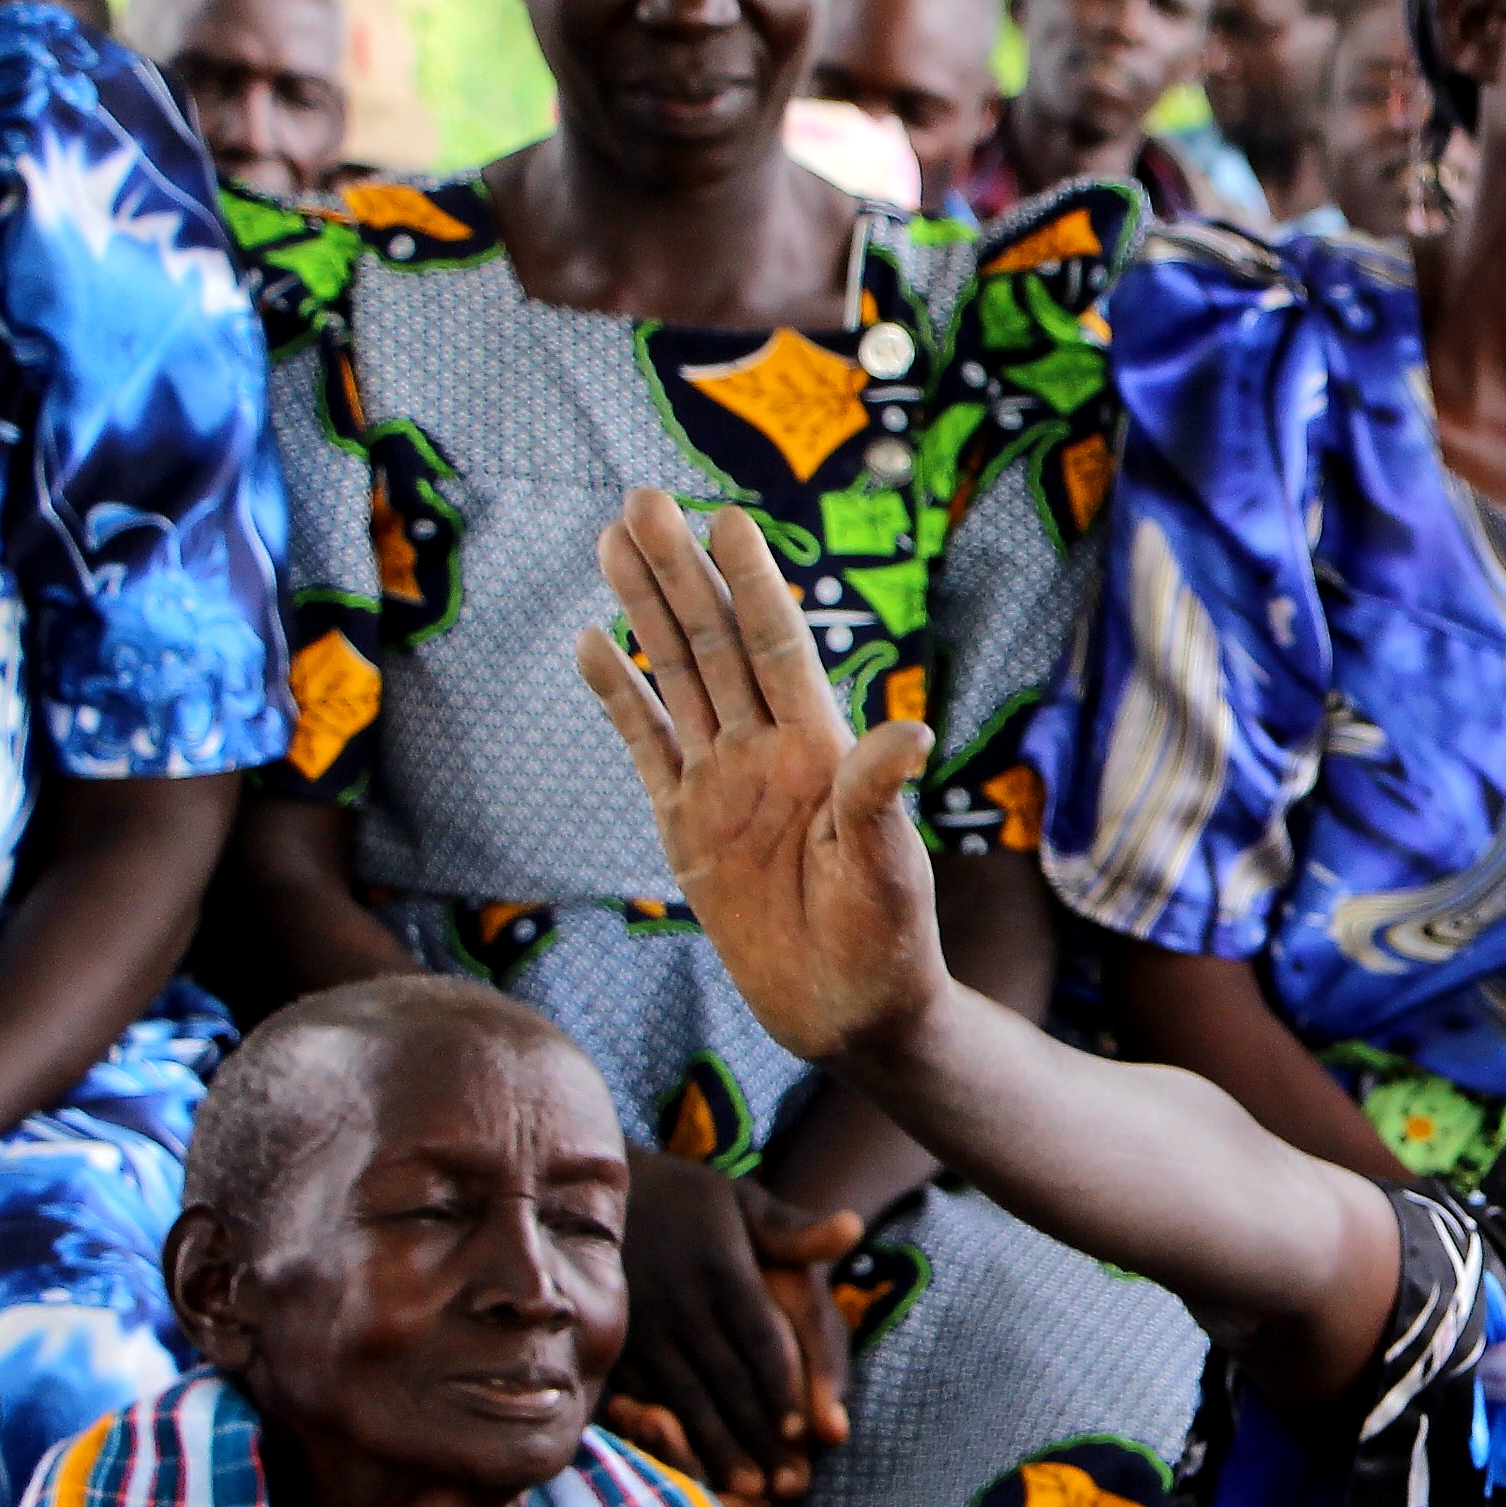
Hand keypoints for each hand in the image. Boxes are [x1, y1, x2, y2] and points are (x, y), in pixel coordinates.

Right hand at [578, 489, 949, 1067]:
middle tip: (644, 497)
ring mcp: (720, 783)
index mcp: (819, 749)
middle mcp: (766, 751)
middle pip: (714, 643)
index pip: (777, 648)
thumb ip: (879, 795)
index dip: (753, 585)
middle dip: (680, 571)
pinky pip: (644, 746)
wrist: (849, 1010)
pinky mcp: (683, 826)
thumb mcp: (888, 864)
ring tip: (613, 539)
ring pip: (675, 677)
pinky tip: (594, 641)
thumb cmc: (888, 938)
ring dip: (645, 610)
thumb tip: (911, 731)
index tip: (727, 519)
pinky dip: (619, 696)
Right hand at [610, 1155, 857, 1506]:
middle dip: (758, 1436)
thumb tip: (853, 1228)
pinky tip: (682, 1468)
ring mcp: (641, 1327)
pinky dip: (663, 1437)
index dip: (783, 1389)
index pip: (762, 1342)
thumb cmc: (682, 1197)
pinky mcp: (610, 1344)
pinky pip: (638, 1398)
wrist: (591, 1188)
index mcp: (723, 1272)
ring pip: (684, 1399)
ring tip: (744, 1491)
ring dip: (716, 1449)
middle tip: (784, 1485)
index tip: (804, 1432)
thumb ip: (794, 1229)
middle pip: (727, 1381)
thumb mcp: (740, 1199)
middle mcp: (682, 1305)